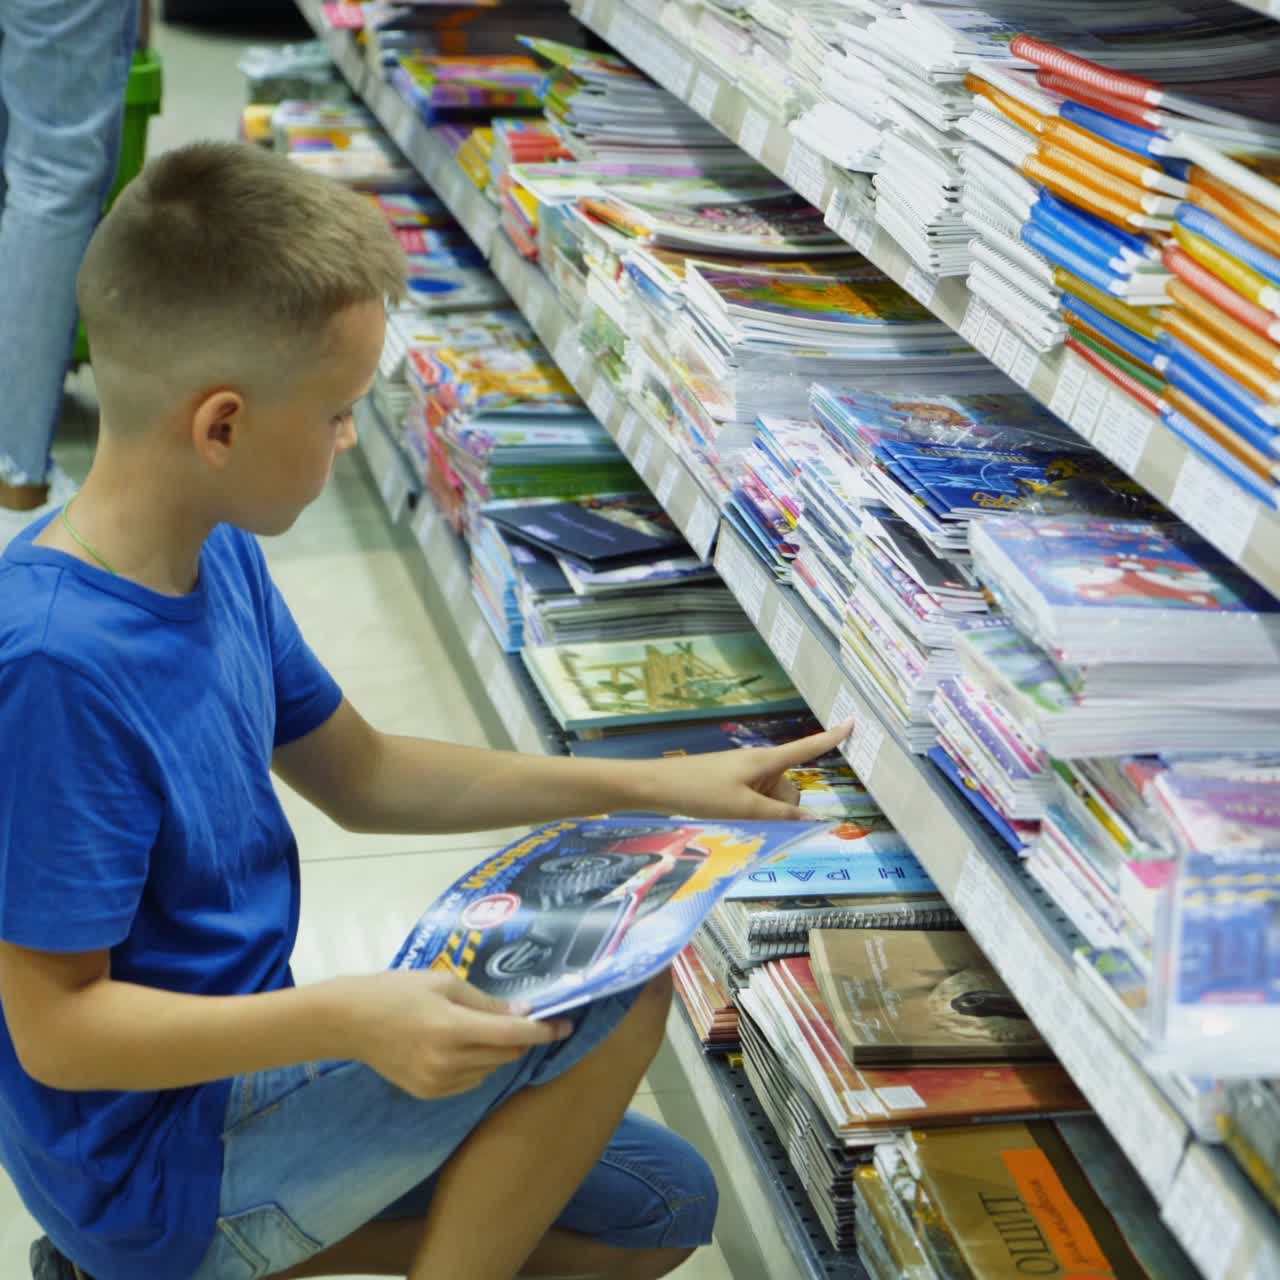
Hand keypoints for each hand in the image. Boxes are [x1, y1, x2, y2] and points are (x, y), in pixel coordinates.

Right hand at [339, 970, 572, 1098]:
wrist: (350, 1022)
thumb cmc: (397, 990)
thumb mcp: (443, 983)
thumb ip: (485, 1002)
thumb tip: (523, 1013)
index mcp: (452, 1028)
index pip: (512, 1033)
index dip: (543, 1030)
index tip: (566, 1025)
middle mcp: (448, 1061)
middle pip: (506, 1053)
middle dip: (521, 1037)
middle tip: (524, 1018)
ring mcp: (438, 1082)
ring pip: (491, 1069)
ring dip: (499, 1050)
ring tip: (483, 1028)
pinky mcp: (429, 1094)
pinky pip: (471, 1081)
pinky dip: (479, 1064)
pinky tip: (464, 1047)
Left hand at [637, 721, 853, 820]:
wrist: (658, 786)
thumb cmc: (701, 791)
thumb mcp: (743, 808)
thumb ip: (779, 816)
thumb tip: (814, 819)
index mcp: (765, 761)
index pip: (806, 748)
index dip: (831, 738)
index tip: (853, 723)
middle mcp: (759, 764)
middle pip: (790, 790)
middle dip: (781, 809)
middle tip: (751, 816)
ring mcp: (746, 774)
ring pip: (773, 800)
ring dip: (763, 814)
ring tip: (734, 816)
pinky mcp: (734, 783)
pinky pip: (757, 800)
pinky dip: (752, 812)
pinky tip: (731, 818)